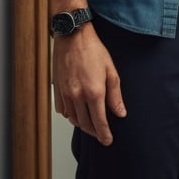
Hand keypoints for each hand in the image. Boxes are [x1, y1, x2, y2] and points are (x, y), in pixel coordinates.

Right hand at [52, 25, 125, 144]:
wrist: (73, 37)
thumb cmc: (94, 51)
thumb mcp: (111, 71)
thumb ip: (115, 95)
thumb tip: (120, 113)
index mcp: (94, 92)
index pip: (99, 121)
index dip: (104, 134)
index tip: (108, 141)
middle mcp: (78, 96)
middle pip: (85, 124)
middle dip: (94, 132)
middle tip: (101, 135)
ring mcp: (65, 94)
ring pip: (73, 118)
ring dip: (82, 125)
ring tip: (91, 125)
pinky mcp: (57, 90)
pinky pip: (63, 110)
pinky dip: (70, 115)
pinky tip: (76, 112)